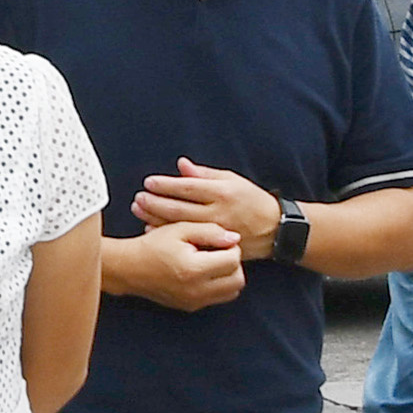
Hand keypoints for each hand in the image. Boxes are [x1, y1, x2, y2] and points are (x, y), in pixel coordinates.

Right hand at [121, 221, 248, 311]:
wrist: (129, 268)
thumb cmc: (152, 246)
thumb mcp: (180, 229)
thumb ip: (210, 231)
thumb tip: (234, 238)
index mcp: (194, 269)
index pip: (234, 260)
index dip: (231, 247)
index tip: (219, 240)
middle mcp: (197, 290)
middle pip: (238, 280)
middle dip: (233, 263)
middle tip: (219, 251)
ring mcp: (194, 302)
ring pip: (232, 292)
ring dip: (228, 276)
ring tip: (212, 261)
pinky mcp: (191, 307)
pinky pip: (218, 298)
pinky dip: (218, 285)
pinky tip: (203, 271)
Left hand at [134, 158, 279, 258]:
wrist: (273, 229)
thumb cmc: (251, 200)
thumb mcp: (232, 180)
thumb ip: (205, 174)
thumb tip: (181, 165)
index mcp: (222, 193)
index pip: (188, 188)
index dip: (166, 185)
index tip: (148, 182)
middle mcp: (217, 213)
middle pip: (178, 208)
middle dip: (154, 202)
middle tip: (138, 198)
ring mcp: (214, 232)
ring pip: (178, 226)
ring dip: (155, 217)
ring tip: (139, 209)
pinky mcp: (214, 247)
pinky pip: (185, 241)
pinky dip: (166, 234)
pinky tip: (151, 228)